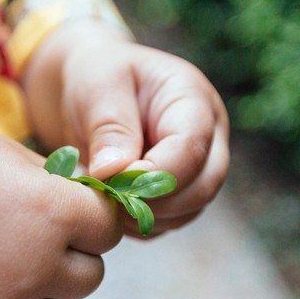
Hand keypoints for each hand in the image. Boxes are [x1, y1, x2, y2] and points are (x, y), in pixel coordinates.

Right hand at [0, 128, 121, 298]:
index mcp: (52, 212)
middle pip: (92, 276)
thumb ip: (60, 185)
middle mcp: (38, 264)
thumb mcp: (9, 155)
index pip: (108, 229)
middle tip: (37, 236)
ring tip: (3, 257)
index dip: (92, 218)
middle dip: (74, 256)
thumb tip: (99, 206)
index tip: (68, 210)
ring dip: (44, 288)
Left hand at [22, 22, 229, 236]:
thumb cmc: (97, 76)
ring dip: (144, 215)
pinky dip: (139, 222)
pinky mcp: (182, 192)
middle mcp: (208, 137)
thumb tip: (114, 173)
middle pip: (203, 186)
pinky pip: (168, 222)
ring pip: (188, 211)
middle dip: (153, 200)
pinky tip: (110, 204)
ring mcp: (199, 167)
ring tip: (102, 195)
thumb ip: (110, 127)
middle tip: (105, 193)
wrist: (91, 91)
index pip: (191, 148)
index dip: (153, 173)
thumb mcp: (99, 85)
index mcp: (194, 100)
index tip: (109, 178)